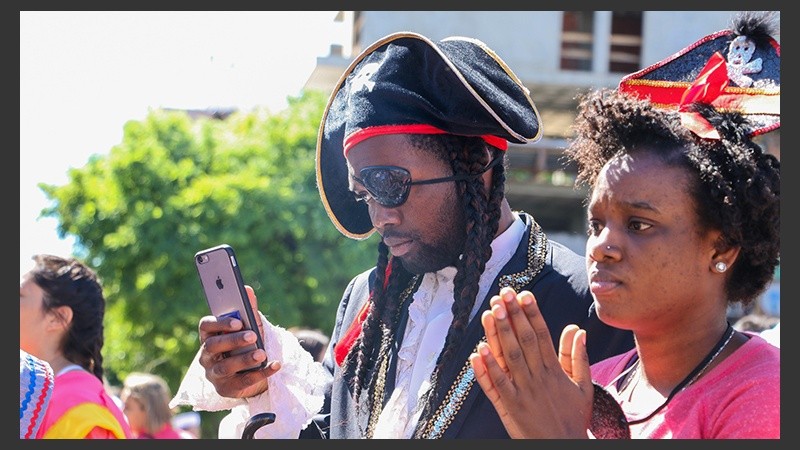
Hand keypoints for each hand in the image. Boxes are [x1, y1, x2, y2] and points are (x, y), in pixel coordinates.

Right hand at [198, 285, 279, 398]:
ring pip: (225, 367)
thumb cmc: (245, 346)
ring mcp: (214, 374)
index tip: (238, 321)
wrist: (250, 374)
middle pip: (213, 346)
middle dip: (233, 340)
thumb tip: (247, 289)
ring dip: (244, 359)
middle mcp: (207, 356)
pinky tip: (275, 365)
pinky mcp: (226, 389)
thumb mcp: (248, 328)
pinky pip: (243, 382)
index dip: (219, 323)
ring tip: (261, 353)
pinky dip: (261, 373)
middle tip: (252, 335)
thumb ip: (247, 310)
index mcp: (209, 336)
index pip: (205, 326)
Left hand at [469, 287, 593, 437]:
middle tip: (504, 294)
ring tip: (491, 312)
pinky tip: (478, 350)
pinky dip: (487, 368)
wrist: (564, 448)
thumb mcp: (583, 386)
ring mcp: (523, 391)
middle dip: (513, 315)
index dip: (532, 313)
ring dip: (499, 334)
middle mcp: (538, 377)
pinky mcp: (510, 406)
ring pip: (509, 357)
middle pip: (524, 340)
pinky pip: (496, 384)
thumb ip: (577, 357)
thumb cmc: (573, 418)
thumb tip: (578, 330)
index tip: (524, 294)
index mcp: (555, 370)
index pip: (542, 335)